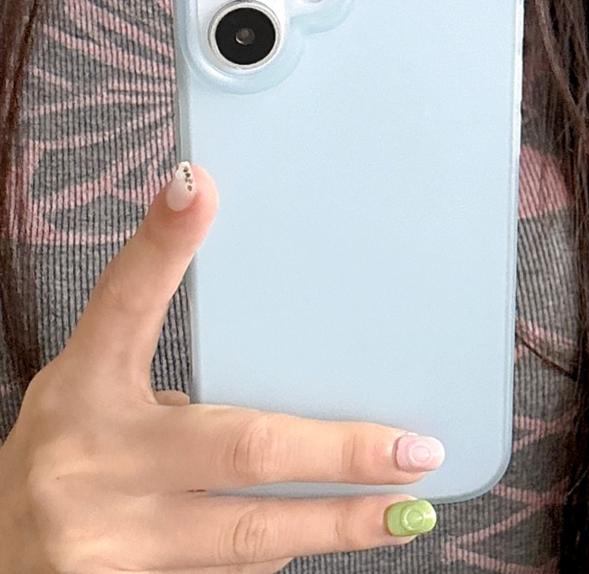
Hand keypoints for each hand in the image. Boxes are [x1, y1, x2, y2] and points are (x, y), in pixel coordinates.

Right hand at [0, 163, 443, 573]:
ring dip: (334, 519)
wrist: (8, 548)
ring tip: (403, 510)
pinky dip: (287, 546)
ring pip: (253, 536)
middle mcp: (97, 462)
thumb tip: (226, 270)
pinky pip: (236, 573)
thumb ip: (158, 344)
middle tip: (413, 453)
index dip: (163, 246)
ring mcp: (115, 543)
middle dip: (339, 456)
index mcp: (86, 386)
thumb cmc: (73, 444)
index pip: (127, 302)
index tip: (198, 188)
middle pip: (242, 449)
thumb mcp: (100, 379)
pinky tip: (323, 526)